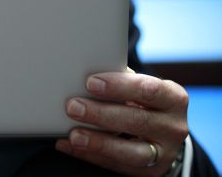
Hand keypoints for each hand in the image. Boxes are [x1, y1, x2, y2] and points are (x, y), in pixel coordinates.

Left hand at [55, 68, 188, 175]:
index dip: (119, 86)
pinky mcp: (149, 172)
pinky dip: (90, 156)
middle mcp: (172, 127)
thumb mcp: (139, 88)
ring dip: (99, 143)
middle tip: (73, 106)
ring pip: (132, 152)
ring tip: (74, 135)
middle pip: (138, 121)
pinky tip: (69, 145)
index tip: (90, 83)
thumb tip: (83, 76)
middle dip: (101, 113)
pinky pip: (117, 167)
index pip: (149, 90)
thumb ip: (120, 81)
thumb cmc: (142, 102)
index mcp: (173, 98)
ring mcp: (163, 153)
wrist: (161, 134)